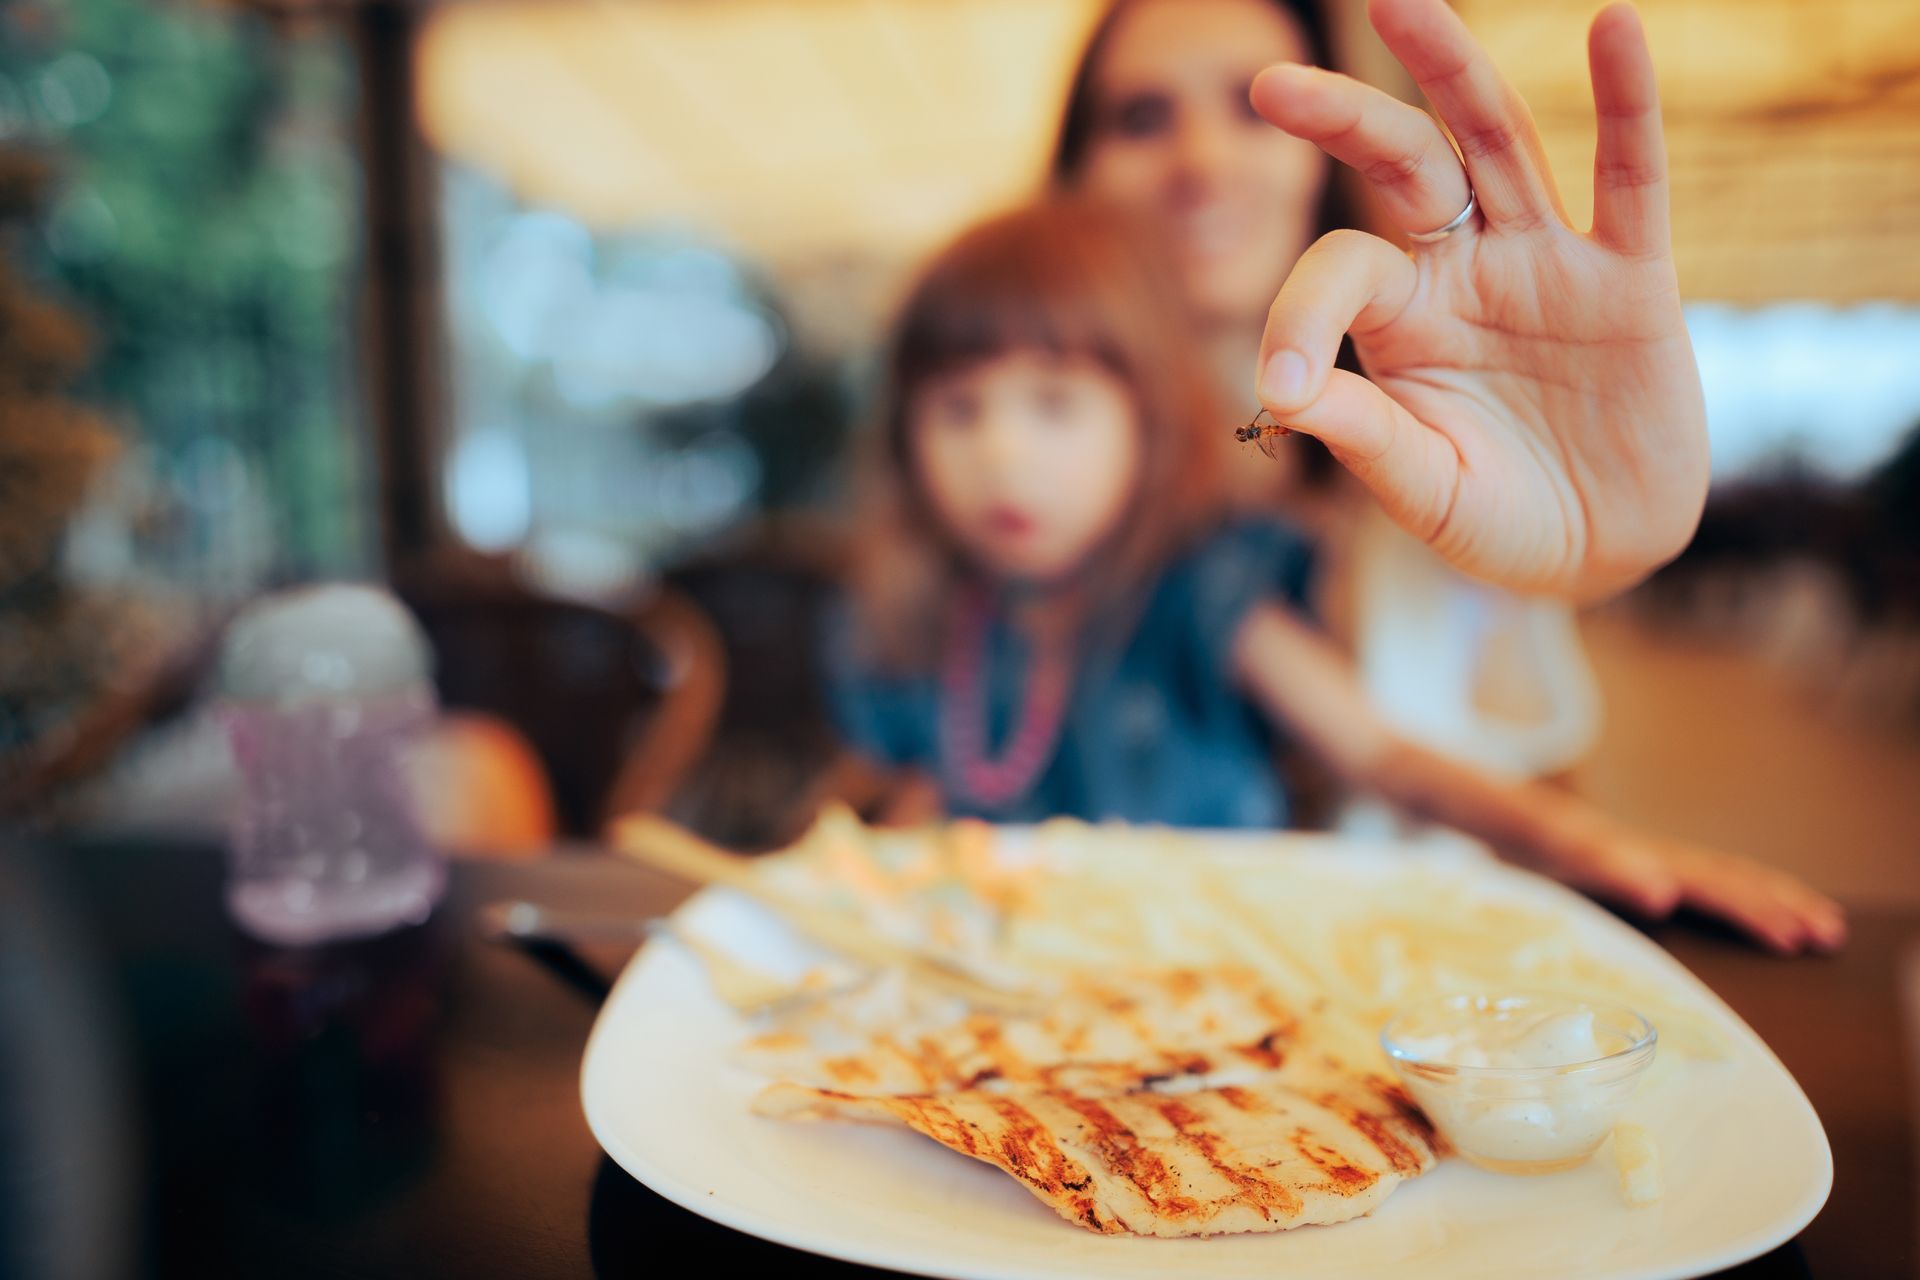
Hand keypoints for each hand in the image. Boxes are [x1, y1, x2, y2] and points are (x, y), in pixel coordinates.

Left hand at [1249, 0, 1707, 600]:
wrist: (1601, 553)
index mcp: (1399, 320)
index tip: (1278, 386)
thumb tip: (1282, 394)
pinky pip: (1631, 180)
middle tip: (1270, 82)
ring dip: (1452, 72)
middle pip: (1402, 165)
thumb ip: (1365, 439)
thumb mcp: (1423, 491)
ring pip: (1496, 143)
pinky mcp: (1631, 280)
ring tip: (1401, 3)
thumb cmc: (1496, 521)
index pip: (1339, 274)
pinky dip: (1628, 107)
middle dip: (1345, 118)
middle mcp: (1463, 271)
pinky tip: (1615, 29)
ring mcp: (1546, 264)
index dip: (1298, 317)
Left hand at [1550, 819, 1846, 954]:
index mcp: (1649, 858)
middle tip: (1829, 935)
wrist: (1515, 816)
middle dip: (1783, 907)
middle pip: (1735, 879)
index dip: (1753, 911)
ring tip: (1825, 926)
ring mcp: (1662, 859)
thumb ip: (1611, 870)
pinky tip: (1770, 910)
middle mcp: (1664, 856)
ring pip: (1733, 876)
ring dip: (1779, 900)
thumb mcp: (1567, 856)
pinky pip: (1717, 877)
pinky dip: (1753, 892)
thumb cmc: (1539, 841)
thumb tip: (1665, 893)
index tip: (1790, 937)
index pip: (1715, 886)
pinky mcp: (1654, 866)